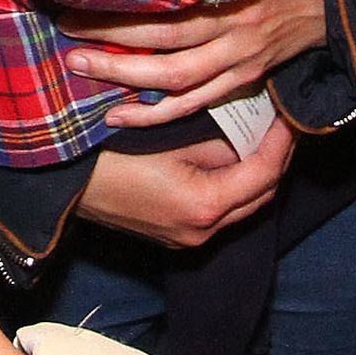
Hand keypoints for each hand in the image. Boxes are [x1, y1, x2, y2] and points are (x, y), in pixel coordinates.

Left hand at [65, 0, 325, 125]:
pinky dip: (157, 114)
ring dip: (125, 79)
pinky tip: (120, 117)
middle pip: (164, 41)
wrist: (333, 0)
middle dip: (110, 39)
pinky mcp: (244, 79)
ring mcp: (239, 58)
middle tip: (65, 32)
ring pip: (176, 79)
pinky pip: (196, 103)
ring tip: (80, 71)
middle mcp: (233, 26)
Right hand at [79, 118, 293, 246]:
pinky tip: (230, 159)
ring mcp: (189, 239)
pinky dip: (234, 187)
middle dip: (277, 160)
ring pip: (243, 207)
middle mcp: (203, 231)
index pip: (264, 173)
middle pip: (262, 196)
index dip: (281, 142)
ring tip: (261, 137)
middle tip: (282, 125)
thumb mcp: (168, 138)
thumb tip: (247, 134)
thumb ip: (215, 141)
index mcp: (204, 205)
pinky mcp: (175, 237)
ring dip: (257, 174)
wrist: (67, 186)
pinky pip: (220, 213)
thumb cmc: (111, 155)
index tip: (288, 115)